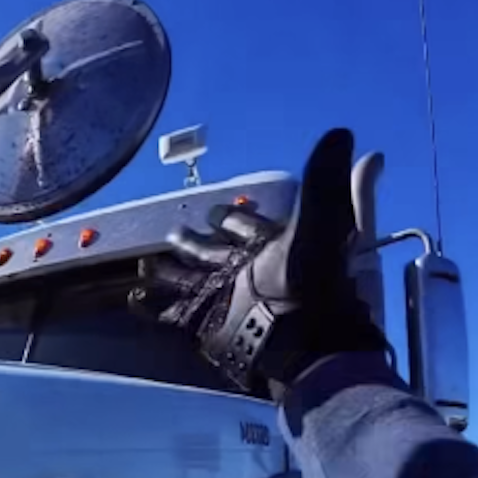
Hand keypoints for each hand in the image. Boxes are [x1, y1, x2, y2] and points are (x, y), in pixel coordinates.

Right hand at [130, 128, 388, 396]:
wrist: (306, 344)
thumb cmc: (317, 286)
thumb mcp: (326, 225)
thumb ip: (330, 184)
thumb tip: (343, 134)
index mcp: (267, 248)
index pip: (242, 226)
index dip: (229, 217)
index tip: (214, 213)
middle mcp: (241, 270)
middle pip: (209, 252)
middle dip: (191, 242)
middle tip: (173, 233)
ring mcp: (220, 297)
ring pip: (185, 278)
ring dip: (167, 271)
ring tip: (146, 264)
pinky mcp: (204, 323)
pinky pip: (170, 312)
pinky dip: (150, 306)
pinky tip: (133, 298)